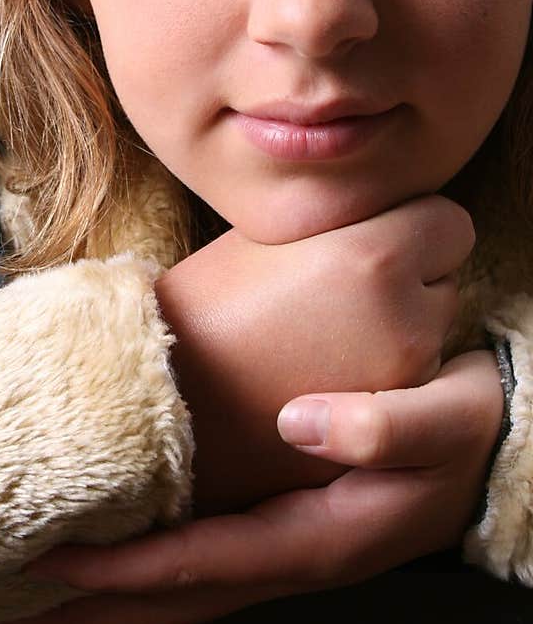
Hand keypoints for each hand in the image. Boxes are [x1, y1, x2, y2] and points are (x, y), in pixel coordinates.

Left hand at [0, 349, 503, 623]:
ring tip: (18, 597)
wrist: (490, 440)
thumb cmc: (466, 427)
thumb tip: (300, 423)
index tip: (48, 562)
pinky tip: (93, 559)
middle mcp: (285, 560)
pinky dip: (130, 574)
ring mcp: (274, 552)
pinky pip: (187, 566)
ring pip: (170, 593)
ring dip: (94, 604)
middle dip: (79, 614)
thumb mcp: (447, 421)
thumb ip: (384, 428)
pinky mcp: (269, 531)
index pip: (196, 564)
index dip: (120, 570)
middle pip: (166, 603)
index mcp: (316, 538)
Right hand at [155, 194, 474, 510]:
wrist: (173, 396)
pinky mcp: (390, 416)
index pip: (449, 222)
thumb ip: (345, 216)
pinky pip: (416, 375)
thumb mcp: (275, 232)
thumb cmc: (211, 303)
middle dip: (410, 274)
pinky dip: (388, 367)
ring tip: (329, 328)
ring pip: (435, 326)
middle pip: (445, 274)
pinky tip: (330, 366)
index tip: (370, 236)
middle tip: (342, 286)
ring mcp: (405, 374)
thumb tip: (386, 208)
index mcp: (375, 252)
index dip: (411, 227)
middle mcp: (406, 314)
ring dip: (403, 321)